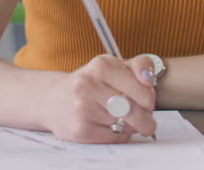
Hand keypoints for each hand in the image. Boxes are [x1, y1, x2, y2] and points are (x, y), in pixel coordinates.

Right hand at [39, 54, 157, 142]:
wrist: (54, 100)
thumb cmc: (92, 83)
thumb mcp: (115, 66)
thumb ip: (140, 65)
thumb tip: (149, 79)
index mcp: (102, 64)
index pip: (144, 90)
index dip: (149, 99)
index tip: (146, 101)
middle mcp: (89, 84)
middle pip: (136, 111)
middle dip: (145, 119)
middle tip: (145, 121)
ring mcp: (83, 107)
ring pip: (126, 126)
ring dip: (129, 126)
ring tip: (118, 118)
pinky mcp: (80, 129)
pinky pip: (114, 138)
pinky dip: (117, 135)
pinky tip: (107, 126)